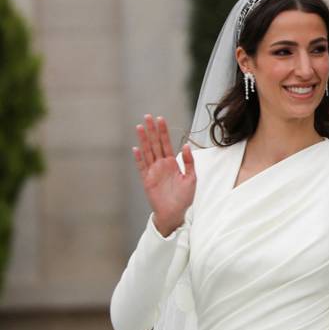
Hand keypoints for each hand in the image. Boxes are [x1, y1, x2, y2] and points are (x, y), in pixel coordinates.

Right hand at [132, 115, 195, 236]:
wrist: (175, 213)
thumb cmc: (184, 197)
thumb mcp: (191, 178)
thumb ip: (189, 162)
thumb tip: (186, 145)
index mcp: (172, 163)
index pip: (166, 143)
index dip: (163, 131)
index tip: (160, 119)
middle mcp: (161, 165)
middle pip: (155, 144)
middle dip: (151, 130)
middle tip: (147, 116)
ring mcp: (153, 171)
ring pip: (147, 152)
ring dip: (143, 140)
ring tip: (139, 127)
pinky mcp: (147, 180)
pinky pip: (141, 167)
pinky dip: (138, 158)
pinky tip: (136, 148)